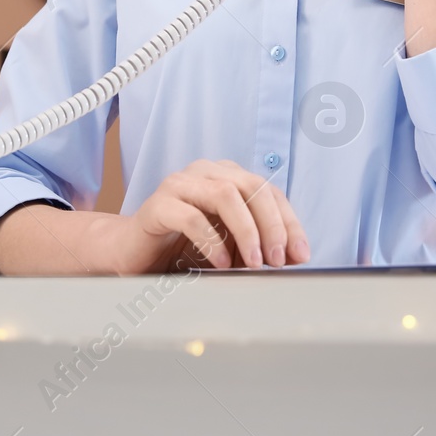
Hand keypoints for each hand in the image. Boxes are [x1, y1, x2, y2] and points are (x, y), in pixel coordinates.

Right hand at [111, 159, 309, 273]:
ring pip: (225, 194)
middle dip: (272, 225)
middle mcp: (205, 172)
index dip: (289, 222)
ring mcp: (180, 184)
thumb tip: (296, 255)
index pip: (269, 192)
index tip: (300, 254)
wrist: (134, 253)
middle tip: (279, 260)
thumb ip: (259, 244)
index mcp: (227, 176)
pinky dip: (213, 241)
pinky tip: (222, 263)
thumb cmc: (184, 248)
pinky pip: (191, 216)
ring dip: (246, 230)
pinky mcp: (158, 204)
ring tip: (254, 263)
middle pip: (251, 187)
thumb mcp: (231, 245)